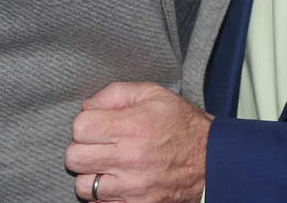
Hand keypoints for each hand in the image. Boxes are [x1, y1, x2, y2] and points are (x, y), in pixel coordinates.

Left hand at [66, 81, 212, 202]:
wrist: (212, 159)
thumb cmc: (183, 124)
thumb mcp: (155, 93)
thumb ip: (117, 93)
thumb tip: (88, 106)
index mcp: (132, 125)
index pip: (80, 126)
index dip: (86, 122)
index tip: (97, 122)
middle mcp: (129, 157)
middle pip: (74, 156)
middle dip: (83, 147)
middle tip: (99, 143)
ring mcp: (131, 186)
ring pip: (83, 185)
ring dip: (91, 173)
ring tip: (107, 164)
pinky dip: (102, 194)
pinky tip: (116, 180)